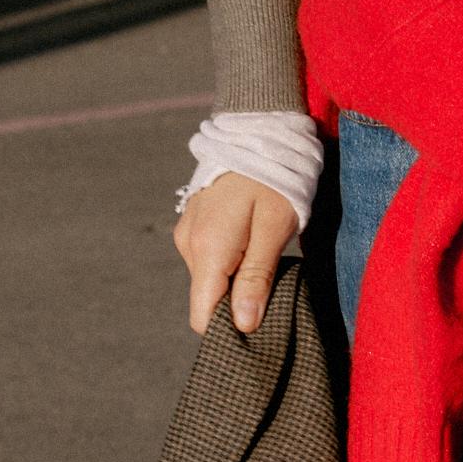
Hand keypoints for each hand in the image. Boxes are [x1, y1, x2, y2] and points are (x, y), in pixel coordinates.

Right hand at [173, 173, 298, 335]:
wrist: (258, 134)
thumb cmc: (274, 180)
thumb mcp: (275, 229)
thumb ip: (256, 277)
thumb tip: (243, 324)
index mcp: (207, 249)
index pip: (202, 314)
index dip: (229, 328)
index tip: (261, 324)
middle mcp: (188, 245)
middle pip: (208, 299)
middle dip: (237, 302)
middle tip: (275, 284)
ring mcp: (187, 234)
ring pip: (209, 281)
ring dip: (236, 280)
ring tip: (267, 255)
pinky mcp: (193, 226)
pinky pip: (208, 261)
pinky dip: (229, 263)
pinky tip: (252, 244)